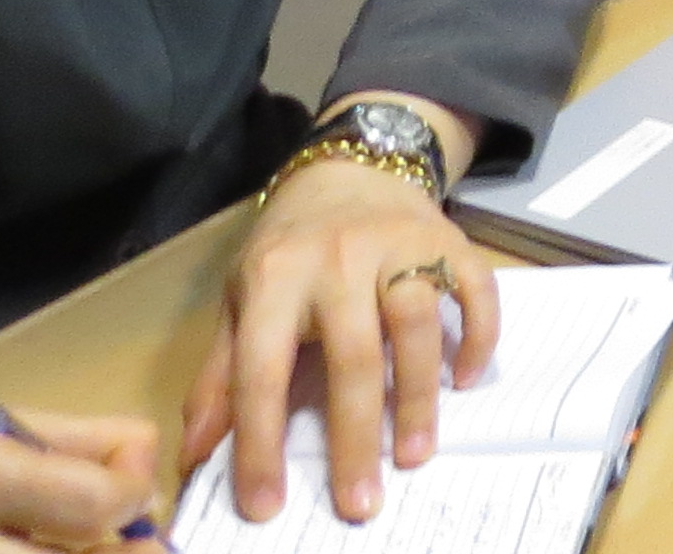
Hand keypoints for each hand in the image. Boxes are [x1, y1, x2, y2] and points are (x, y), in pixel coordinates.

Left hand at [187, 140, 495, 521]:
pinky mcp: (448, 237)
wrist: (351, 165)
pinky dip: (478, 334)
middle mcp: (337, 258)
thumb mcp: (241, 300)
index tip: (267, 506)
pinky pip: (474, 287)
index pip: (261, 371)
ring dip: (418, 395)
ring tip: (416, 455)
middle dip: (356, 436)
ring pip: (416, 323)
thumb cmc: (289, 247)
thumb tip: (194, 456)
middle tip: (360, 503)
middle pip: (351, 355)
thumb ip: (220, 376)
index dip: (260, 443)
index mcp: (274, 277)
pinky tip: (467, 379)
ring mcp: (399, 244)